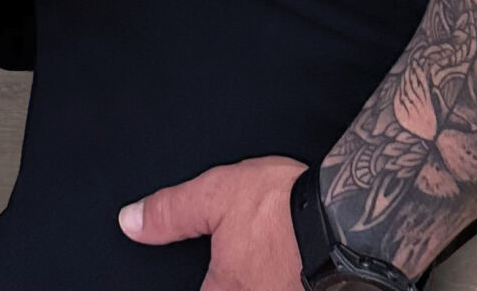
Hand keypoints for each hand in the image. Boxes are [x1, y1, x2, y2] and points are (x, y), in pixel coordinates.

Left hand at [119, 156, 306, 289]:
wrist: (346, 214)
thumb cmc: (283, 207)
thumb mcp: (215, 195)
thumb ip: (171, 213)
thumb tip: (130, 223)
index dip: (203, 286)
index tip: (207, 278)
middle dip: (228, 281)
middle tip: (235, 263)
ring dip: (258, 279)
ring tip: (259, 262)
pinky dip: (280, 281)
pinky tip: (283, 267)